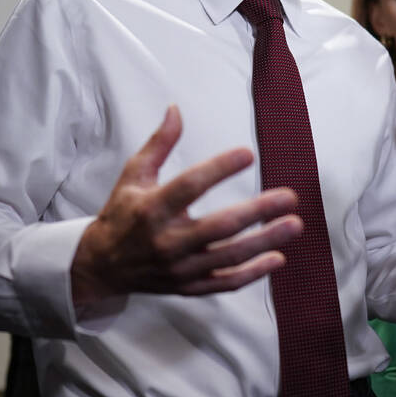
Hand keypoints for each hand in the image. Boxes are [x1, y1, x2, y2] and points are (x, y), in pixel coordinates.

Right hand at [70, 106, 302, 305]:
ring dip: (264, 241)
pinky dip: (252, 273)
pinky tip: (278, 258)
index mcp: (152, 208)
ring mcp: (179, 268)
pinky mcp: (187, 287)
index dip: (219, 169)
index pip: (190, 186)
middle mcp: (167, 241)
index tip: (248, 153)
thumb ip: (159, 144)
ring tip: (294, 224)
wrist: (101, 266)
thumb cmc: (122, 213)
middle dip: (257, 211)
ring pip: (228, 256)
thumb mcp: (133, 175)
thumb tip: (176, 109)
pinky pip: (224, 283)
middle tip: (290, 197)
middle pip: (219, 226)